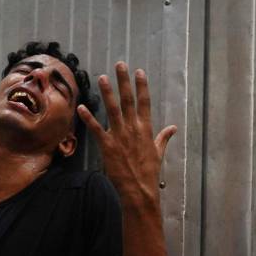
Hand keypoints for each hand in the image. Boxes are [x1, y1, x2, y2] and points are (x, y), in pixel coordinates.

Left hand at [77, 63, 176, 210]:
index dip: (142, 86)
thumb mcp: (158, 152)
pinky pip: (97, 129)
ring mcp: (120, 136)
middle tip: (120, 65)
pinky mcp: (108, 146)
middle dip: (124, 81)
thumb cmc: (149, 173)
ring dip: (107, 93)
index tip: (139, 72)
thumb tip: (173, 128)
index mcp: (146, 129)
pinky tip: (82, 107)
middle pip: (128, 100)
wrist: (139, 190)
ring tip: (102, 77)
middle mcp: (133, 129)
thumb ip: (163, 137)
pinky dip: (89, 118)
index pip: (145, 103)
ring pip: (113, 110)